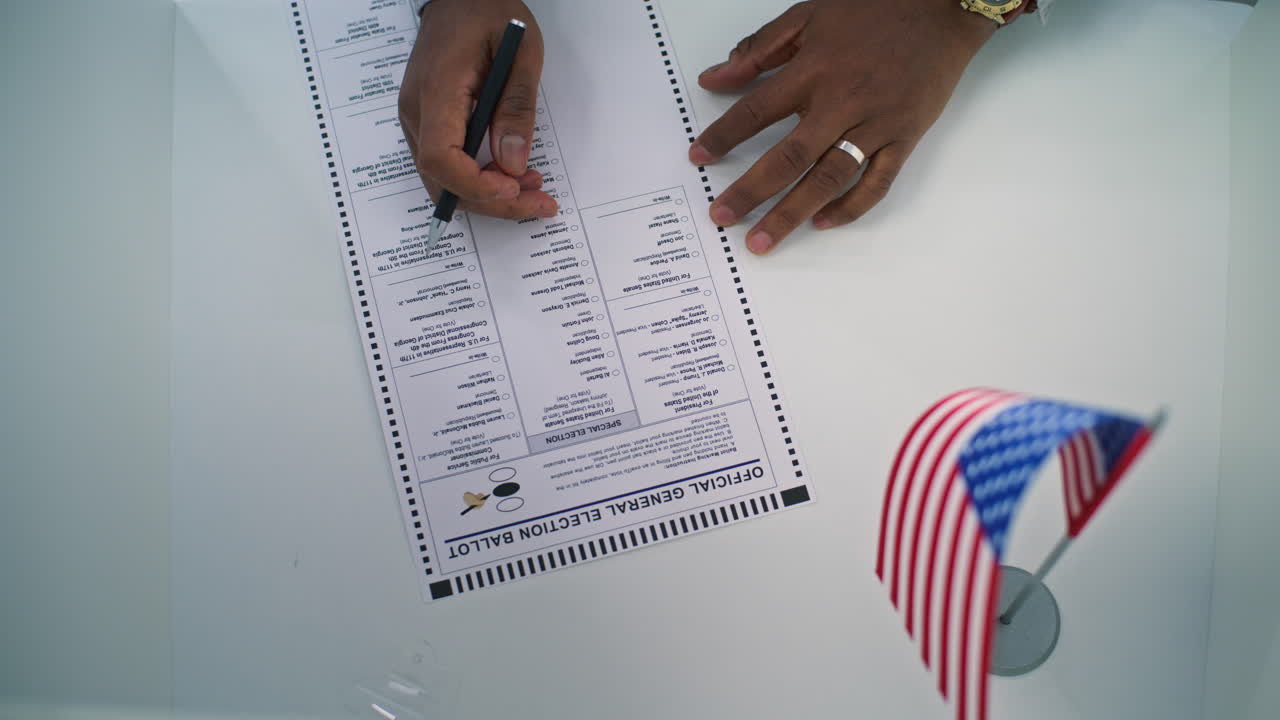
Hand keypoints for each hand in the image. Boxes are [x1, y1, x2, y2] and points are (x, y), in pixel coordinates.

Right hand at [398, 0, 557, 218]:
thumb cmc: (489, 13)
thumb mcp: (520, 52)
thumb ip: (516, 107)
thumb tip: (513, 162)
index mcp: (437, 89)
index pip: (440, 157)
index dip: (475, 184)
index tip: (513, 187)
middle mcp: (416, 110)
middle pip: (441, 179)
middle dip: (491, 201)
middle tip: (538, 202)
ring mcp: (417, 118)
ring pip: (442, 179)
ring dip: (487, 194)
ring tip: (532, 188)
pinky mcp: (427, 123)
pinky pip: (446, 164)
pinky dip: (477, 179)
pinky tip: (509, 175)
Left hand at [690, 0, 996, 253]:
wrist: (944, 4)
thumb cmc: (875, 7)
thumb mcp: (810, 14)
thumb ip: (759, 49)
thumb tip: (714, 78)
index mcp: (814, 70)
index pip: (756, 111)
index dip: (723, 137)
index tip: (698, 159)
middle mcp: (841, 101)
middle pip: (788, 157)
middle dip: (751, 192)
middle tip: (722, 217)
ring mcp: (876, 124)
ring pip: (828, 179)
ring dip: (792, 214)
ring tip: (762, 241)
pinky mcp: (905, 137)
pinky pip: (877, 182)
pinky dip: (850, 207)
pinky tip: (821, 223)